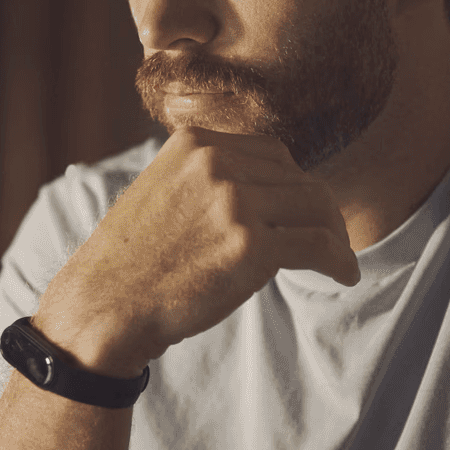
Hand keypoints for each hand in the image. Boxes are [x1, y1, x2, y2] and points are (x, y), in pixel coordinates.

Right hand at [34, 128, 357, 376]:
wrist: (104, 307)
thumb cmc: (132, 262)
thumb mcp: (161, 191)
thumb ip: (207, 177)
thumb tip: (268, 186)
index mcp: (194, 142)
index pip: (271, 152)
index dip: (293, 185)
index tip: (302, 212)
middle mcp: (216, 163)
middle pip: (297, 177)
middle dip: (318, 210)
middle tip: (329, 240)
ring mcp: (235, 202)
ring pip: (315, 207)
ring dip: (335, 235)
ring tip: (338, 260)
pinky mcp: (251, 245)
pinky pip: (318, 245)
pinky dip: (339, 260)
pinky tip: (344, 276)